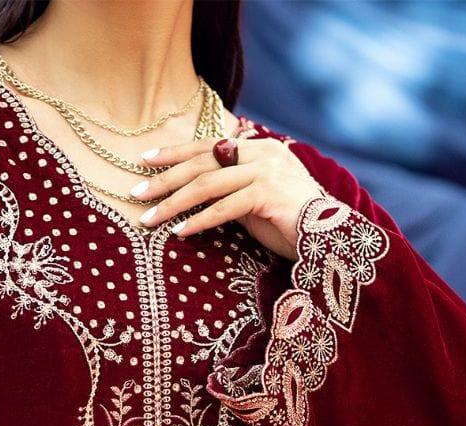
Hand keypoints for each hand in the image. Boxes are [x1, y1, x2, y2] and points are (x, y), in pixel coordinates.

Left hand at [132, 135, 325, 258]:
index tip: (144, 160)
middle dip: (165, 179)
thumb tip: (193, 191)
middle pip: (202, 163)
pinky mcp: (269, 194)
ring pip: (208, 185)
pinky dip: (200, 220)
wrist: (329, 239)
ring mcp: (267, 171)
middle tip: (136, 193)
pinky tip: (179, 232)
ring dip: (174, 203)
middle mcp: (262, 153)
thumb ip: (229, 189)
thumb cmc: (289, 224)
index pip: (208, 146)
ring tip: (149, 219)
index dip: (174, 153)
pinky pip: (225, 207)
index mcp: (258, 148)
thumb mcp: (253, 200)